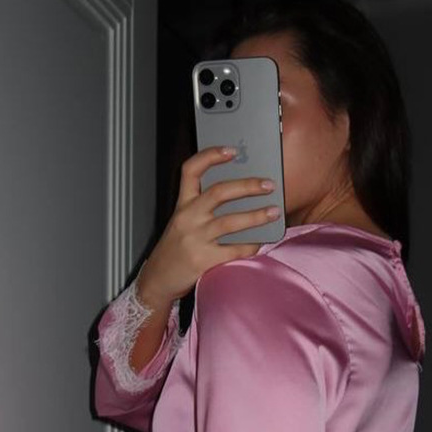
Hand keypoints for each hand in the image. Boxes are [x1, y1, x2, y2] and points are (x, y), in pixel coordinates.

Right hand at [135, 145, 279, 311]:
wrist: (157, 281)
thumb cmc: (174, 251)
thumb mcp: (181, 223)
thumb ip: (201, 210)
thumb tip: (238, 197)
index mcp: (182, 205)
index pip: (191, 170)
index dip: (211, 156)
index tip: (232, 151)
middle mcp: (188, 218)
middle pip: (219, 192)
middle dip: (247, 186)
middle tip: (268, 185)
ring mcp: (195, 239)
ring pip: (231, 221)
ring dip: (257, 216)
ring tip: (274, 213)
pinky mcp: (203, 260)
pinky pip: (234, 250)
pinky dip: (250, 245)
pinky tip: (261, 242)